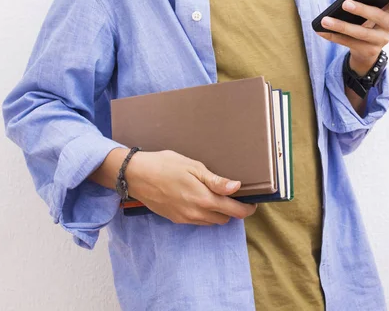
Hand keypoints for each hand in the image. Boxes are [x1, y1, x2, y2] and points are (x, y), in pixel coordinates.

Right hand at [125, 150, 257, 224]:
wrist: (136, 175)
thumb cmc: (165, 165)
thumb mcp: (194, 167)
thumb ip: (216, 181)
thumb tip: (236, 187)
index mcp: (204, 199)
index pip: (234, 211)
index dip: (247, 209)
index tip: (252, 202)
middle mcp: (196, 213)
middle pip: (224, 219)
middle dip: (232, 210)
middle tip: (233, 196)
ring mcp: (185, 218)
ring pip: (211, 222)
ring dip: (218, 213)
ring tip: (216, 197)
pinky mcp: (175, 219)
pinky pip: (197, 221)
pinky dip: (204, 214)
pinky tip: (199, 200)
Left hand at [316, 0, 388, 74]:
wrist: (367, 47)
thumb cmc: (368, 17)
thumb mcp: (369, 4)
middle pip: (380, 17)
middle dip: (362, 10)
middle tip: (345, 3)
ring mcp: (382, 40)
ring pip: (362, 33)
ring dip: (341, 26)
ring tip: (325, 20)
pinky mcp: (370, 51)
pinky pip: (350, 43)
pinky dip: (334, 37)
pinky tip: (322, 31)